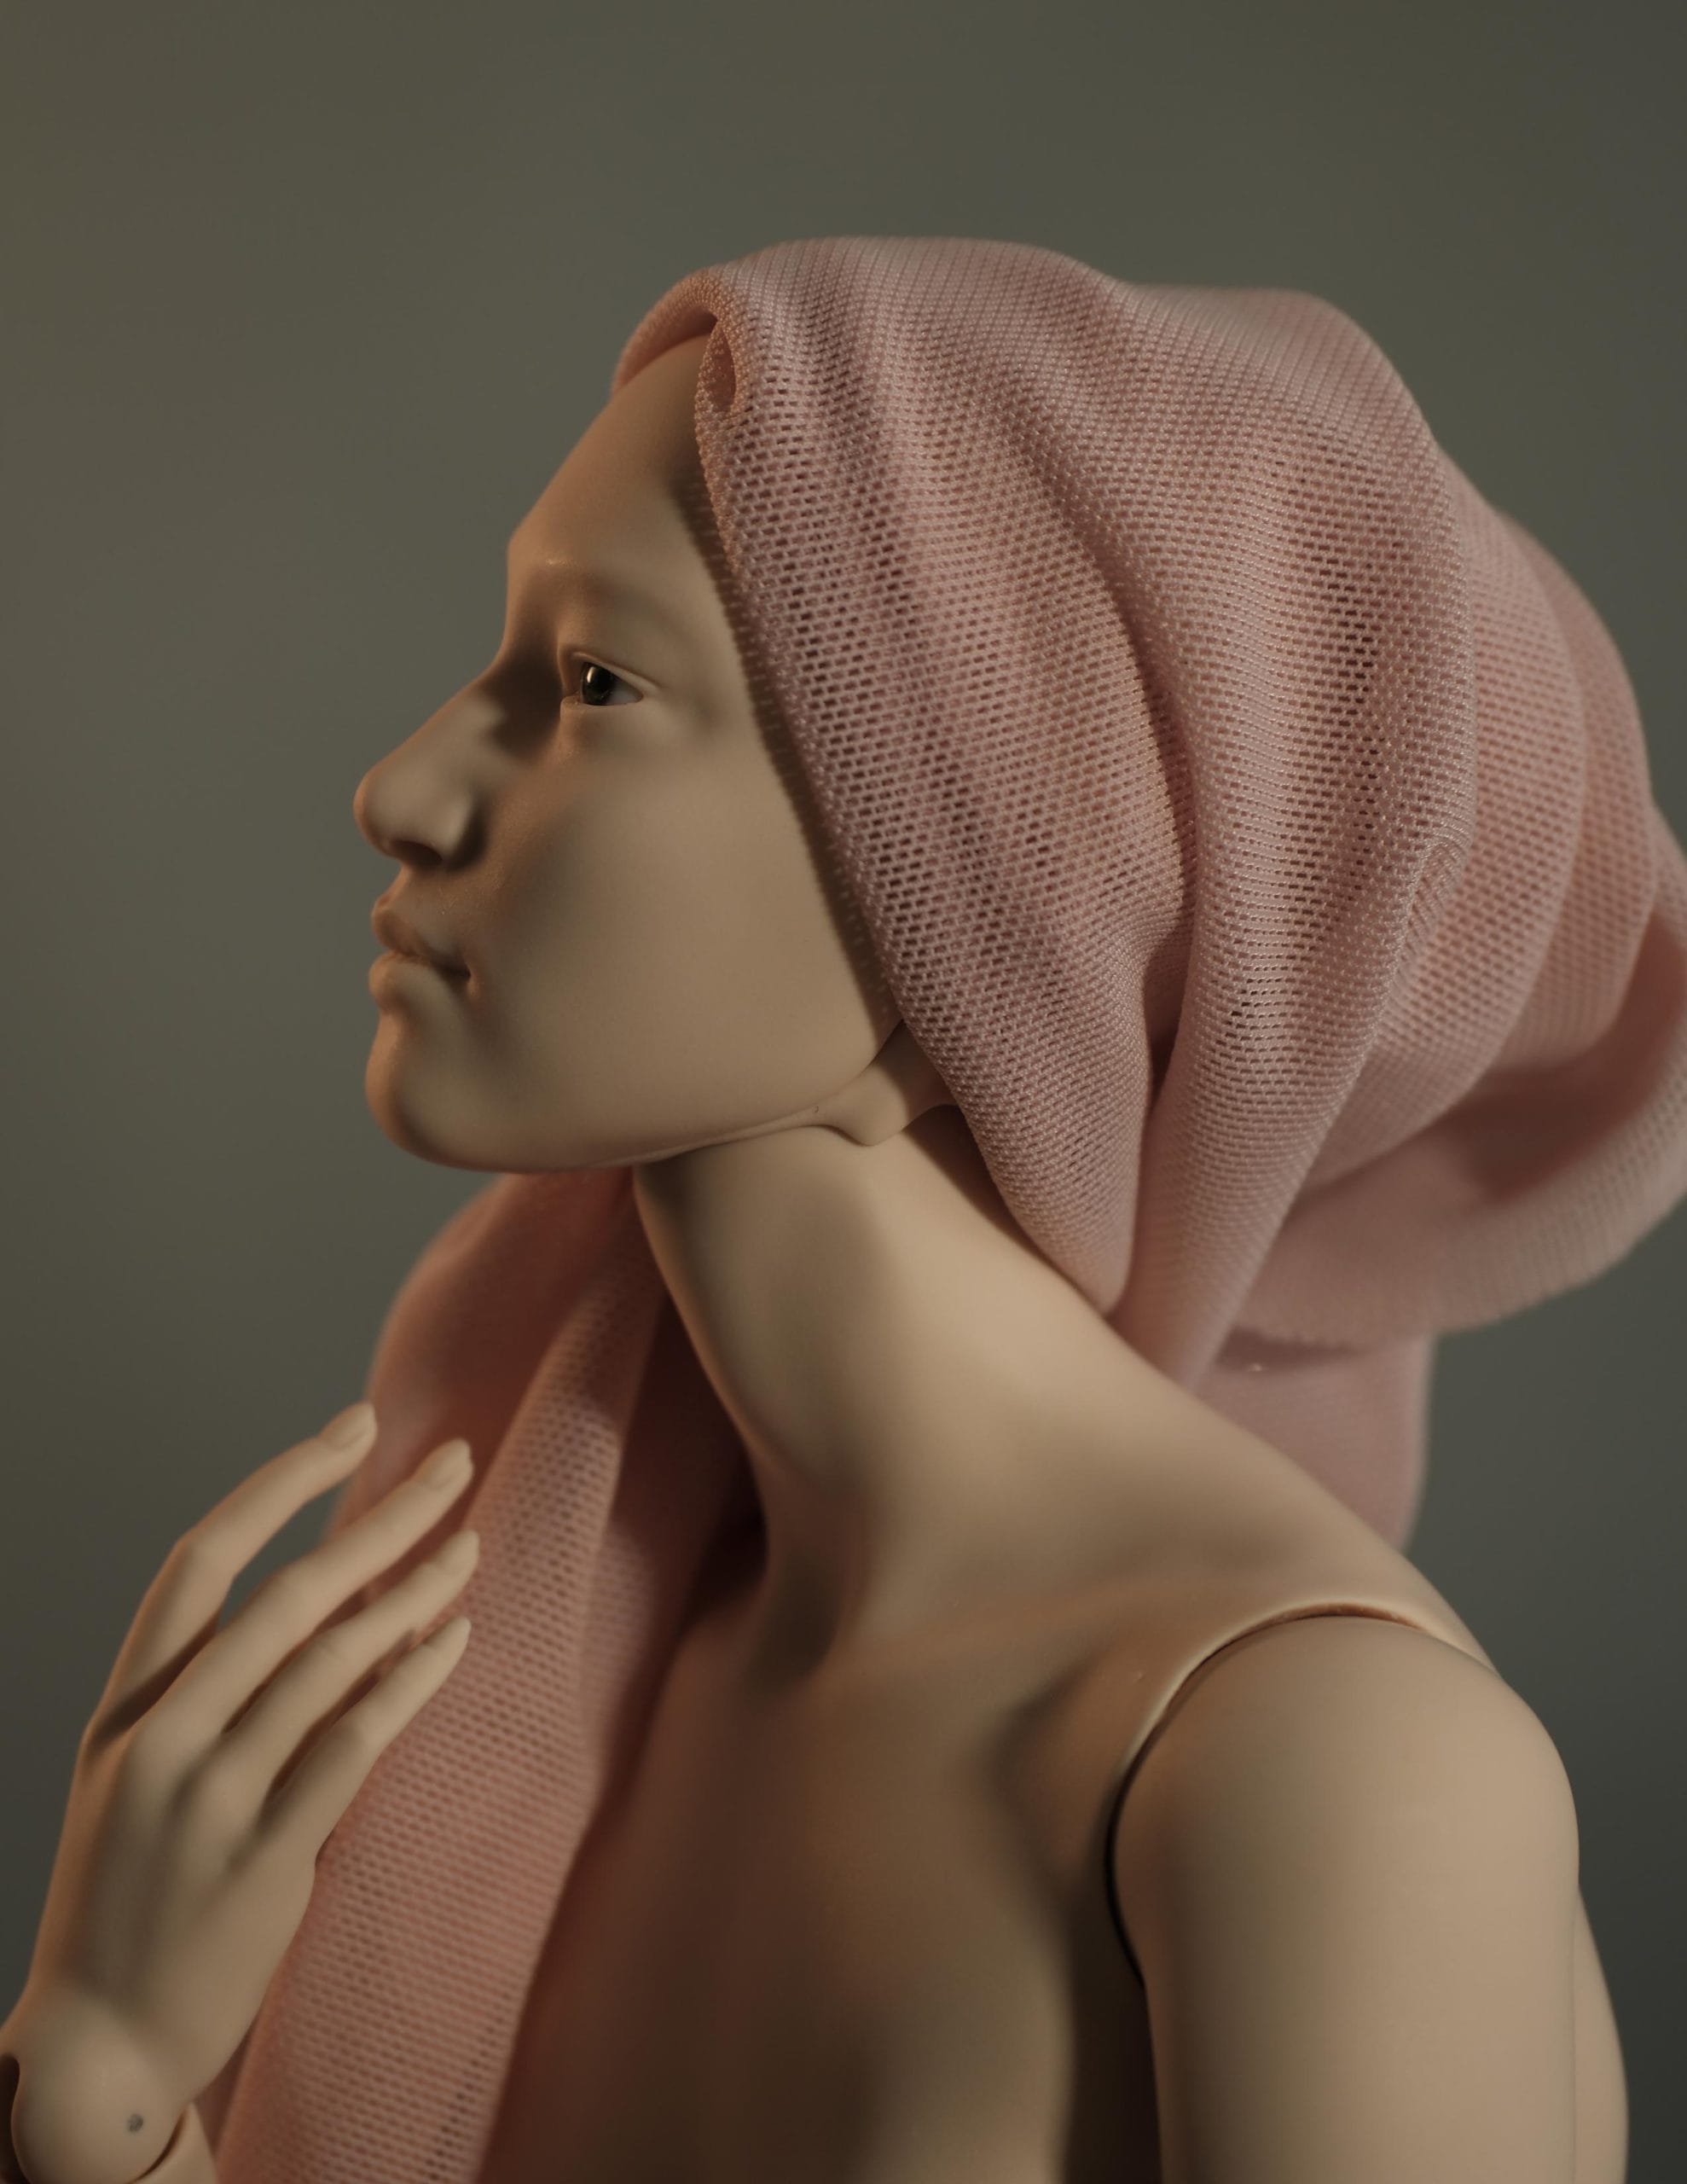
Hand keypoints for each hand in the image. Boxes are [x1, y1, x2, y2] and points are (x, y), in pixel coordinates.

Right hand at [3, 1404, 479, 2183]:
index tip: (355, 1423)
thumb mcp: (147, 1781)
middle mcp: (161, 1739)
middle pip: (287, 1592)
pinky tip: (457, 1638)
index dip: (282, 1483)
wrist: (100, 2046)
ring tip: (471, 1547)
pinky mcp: (262, 1859)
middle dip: (379, 1515)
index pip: (199, 1561)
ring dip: (412, 1592)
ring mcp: (209, 1799)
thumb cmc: (137, 1896)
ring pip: (330, 1659)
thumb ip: (223, 1697)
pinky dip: (411, 1680)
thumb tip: (348, 1602)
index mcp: (126, 1709)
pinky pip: (354, 1743)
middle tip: (455, 1463)